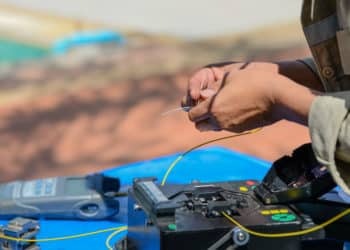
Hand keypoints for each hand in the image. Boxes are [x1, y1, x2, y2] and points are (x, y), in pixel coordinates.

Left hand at [188, 68, 316, 131]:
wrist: (278, 96)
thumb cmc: (253, 82)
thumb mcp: (229, 77)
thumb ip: (213, 88)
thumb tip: (204, 95)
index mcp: (213, 107)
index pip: (192, 115)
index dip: (192, 108)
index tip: (198, 100)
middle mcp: (219, 120)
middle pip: (199, 125)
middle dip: (199, 116)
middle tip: (206, 105)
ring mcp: (231, 127)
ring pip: (212, 128)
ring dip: (211, 120)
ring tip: (220, 106)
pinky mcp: (242, 129)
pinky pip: (226, 127)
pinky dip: (224, 121)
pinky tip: (234, 109)